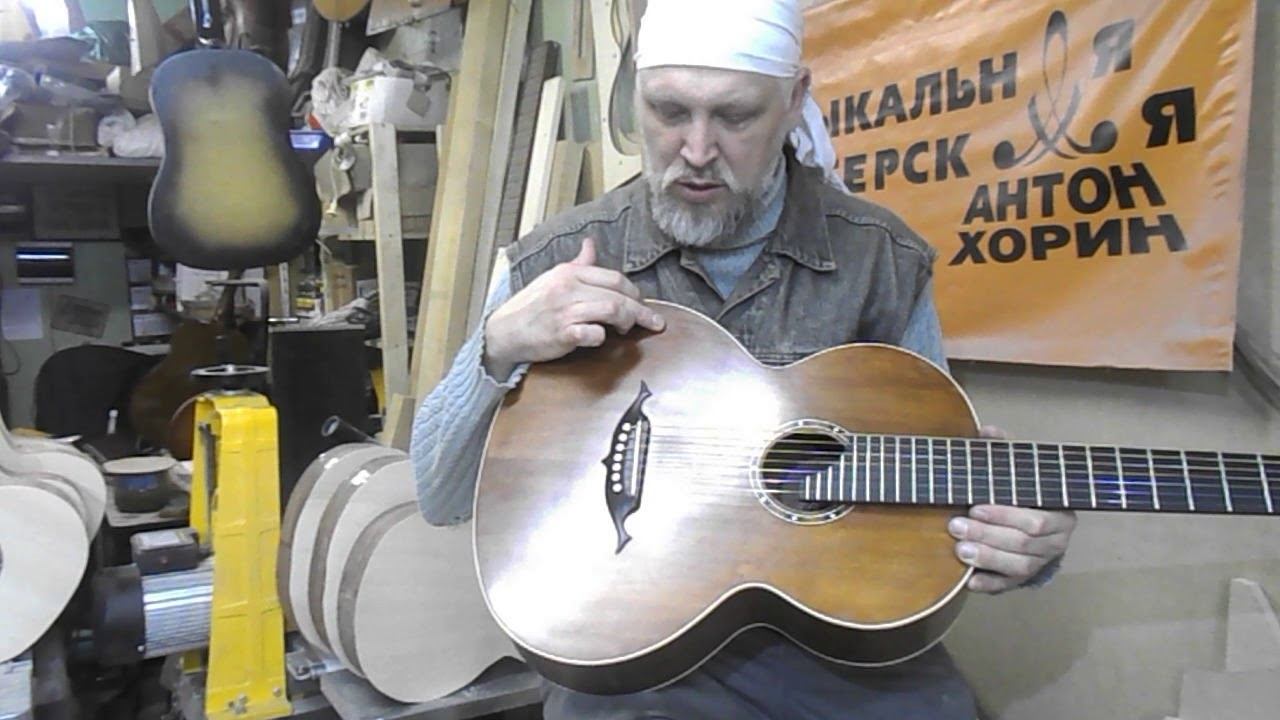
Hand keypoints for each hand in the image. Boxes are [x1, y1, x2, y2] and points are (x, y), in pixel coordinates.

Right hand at [483, 238, 664, 378]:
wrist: (505, 331)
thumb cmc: (532, 306)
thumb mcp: (553, 278)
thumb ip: (578, 264)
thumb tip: (591, 244)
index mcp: (569, 273)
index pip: (614, 277)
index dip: (634, 291)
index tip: (642, 303)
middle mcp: (568, 288)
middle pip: (618, 294)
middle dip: (640, 310)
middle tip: (652, 322)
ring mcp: (565, 311)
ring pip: (612, 310)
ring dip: (626, 321)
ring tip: (627, 330)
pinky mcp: (562, 333)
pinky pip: (593, 333)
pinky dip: (601, 337)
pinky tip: (599, 338)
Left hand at [947, 424, 1076, 593]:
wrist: (1035, 525)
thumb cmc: (1022, 492)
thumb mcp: (1017, 469)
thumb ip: (1004, 451)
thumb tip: (986, 432)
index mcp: (1060, 514)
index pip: (1037, 520)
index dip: (1004, 515)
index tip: (974, 507)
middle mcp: (1055, 542)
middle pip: (1024, 544)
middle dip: (988, 535)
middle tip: (955, 526)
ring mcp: (1039, 563)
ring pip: (1017, 566)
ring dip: (986, 558)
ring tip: (959, 549)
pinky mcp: (1022, 580)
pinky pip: (1007, 586)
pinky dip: (987, 583)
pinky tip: (968, 579)